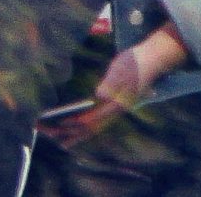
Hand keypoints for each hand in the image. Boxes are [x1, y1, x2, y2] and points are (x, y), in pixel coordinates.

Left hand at [42, 26, 186, 148]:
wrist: (153, 60)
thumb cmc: (136, 62)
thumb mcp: (123, 68)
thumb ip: (112, 83)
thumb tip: (99, 95)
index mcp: (117, 105)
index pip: (92, 119)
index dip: (75, 123)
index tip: (59, 124)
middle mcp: (115, 112)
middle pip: (89, 128)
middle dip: (68, 132)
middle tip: (47, 133)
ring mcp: (114, 111)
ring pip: (92, 128)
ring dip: (73, 134)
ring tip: (56, 140)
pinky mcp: (112, 106)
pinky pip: (95, 123)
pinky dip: (83, 129)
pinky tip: (74, 130)